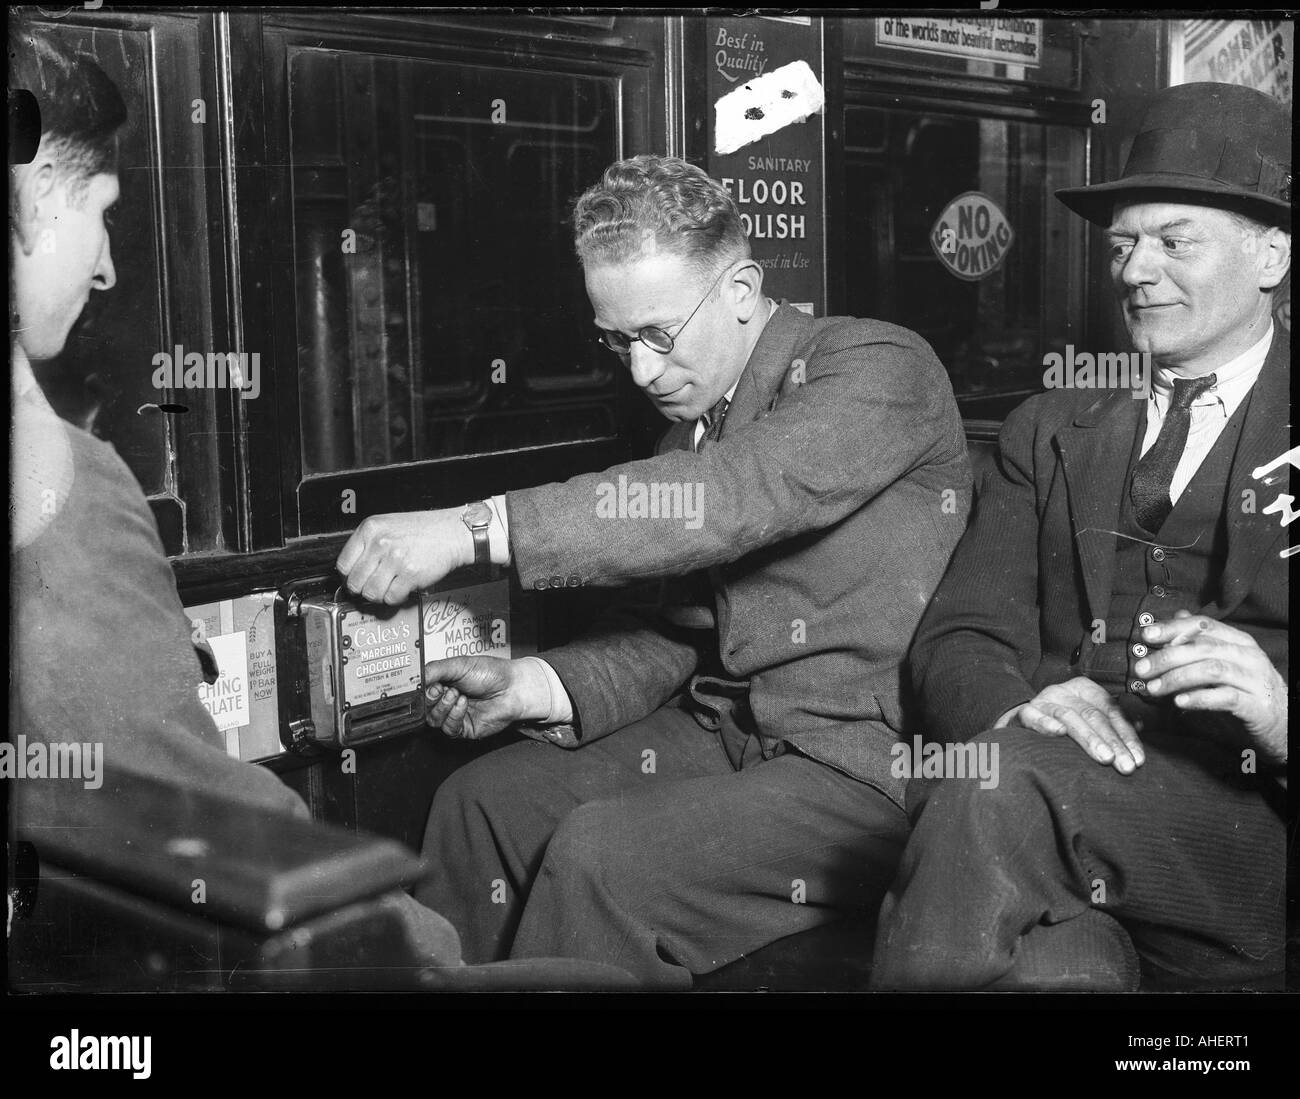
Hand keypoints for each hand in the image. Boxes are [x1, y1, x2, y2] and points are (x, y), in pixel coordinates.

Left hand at [336, 509, 470, 604]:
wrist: (451, 532)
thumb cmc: (421, 530)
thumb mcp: (387, 526)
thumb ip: (367, 545)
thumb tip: (350, 571)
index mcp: (370, 528)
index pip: (343, 564)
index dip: (349, 576)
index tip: (356, 579)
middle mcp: (380, 543)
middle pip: (354, 583)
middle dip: (364, 589)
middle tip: (374, 585)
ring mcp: (395, 559)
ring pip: (371, 593)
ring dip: (380, 595)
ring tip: (389, 586)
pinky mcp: (410, 574)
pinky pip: (391, 598)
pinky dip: (396, 598)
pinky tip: (402, 587)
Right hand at [423, 656, 547, 740]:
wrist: (513, 687)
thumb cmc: (491, 673)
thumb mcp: (458, 665)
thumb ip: (434, 669)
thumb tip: (415, 677)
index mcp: (442, 684)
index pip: (421, 692)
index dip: (420, 690)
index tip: (425, 684)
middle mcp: (446, 701)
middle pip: (424, 707)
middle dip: (431, 698)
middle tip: (441, 689)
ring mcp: (454, 716)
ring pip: (434, 720)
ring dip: (443, 707)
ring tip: (456, 694)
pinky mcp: (464, 729)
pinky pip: (449, 729)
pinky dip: (453, 716)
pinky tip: (462, 704)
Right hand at [1003, 676, 1143, 773]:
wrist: (1021, 721)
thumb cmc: (1061, 722)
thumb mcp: (1088, 717)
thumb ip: (1113, 722)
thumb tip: (1141, 726)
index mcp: (1084, 689)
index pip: (1111, 711)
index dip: (1127, 736)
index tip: (1138, 759)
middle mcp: (1065, 691)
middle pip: (1093, 715)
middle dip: (1112, 742)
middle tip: (1125, 765)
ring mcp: (1044, 700)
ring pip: (1070, 717)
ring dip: (1089, 738)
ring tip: (1104, 758)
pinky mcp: (1024, 712)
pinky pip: (1035, 717)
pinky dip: (1047, 723)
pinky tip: (1059, 733)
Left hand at [1137, 610, 1287, 765]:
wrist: (1282, 726)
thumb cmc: (1245, 693)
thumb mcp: (1221, 665)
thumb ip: (1199, 643)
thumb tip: (1176, 617)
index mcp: (1239, 642)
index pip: (1204, 625)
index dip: (1173, 627)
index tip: (1145, 635)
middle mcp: (1249, 656)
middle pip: (1203, 647)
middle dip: (1166, 657)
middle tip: (1141, 669)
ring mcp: (1255, 680)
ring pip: (1212, 669)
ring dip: (1177, 678)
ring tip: (1153, 688)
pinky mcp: (1257, 706)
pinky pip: (1226, 697)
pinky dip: (1199, 698)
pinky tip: (1179, 702)